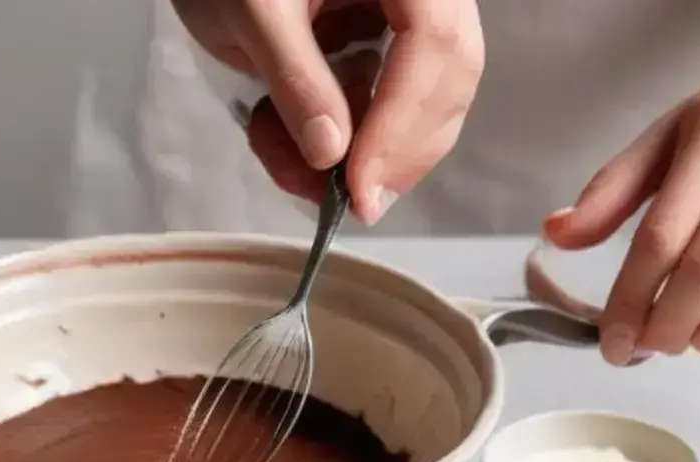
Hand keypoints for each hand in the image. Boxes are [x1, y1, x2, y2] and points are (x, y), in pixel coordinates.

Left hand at [171, 0, 484, 223]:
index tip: (361, 188)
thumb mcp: (252, 11)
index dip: (404, 122)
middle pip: (447, 76)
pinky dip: (341, 137)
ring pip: (421, 99)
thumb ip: (295, 79)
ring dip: (364, 152)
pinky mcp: (376, 39)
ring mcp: (402, 13)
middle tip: (355, 204)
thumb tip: (331, 154)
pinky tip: (285, 142)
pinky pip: (381, 101)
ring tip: (293, 169)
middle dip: (400, 149)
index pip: (434, 42)